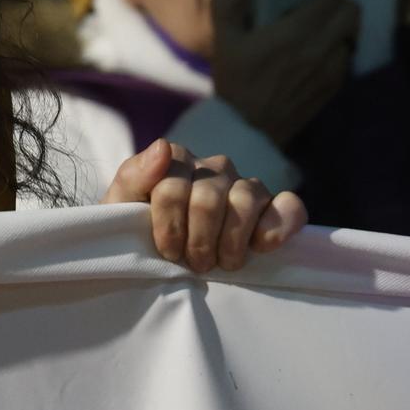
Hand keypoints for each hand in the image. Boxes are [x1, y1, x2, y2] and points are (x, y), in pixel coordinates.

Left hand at [105, 139, 307, 271]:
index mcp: (175, 159)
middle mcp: (213, 166)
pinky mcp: (273, 207)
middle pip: (207, 200)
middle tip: (194, 263)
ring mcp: (245, 185)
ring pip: (246, 201)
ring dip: (231, 243)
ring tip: (221, 263)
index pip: (172, 189)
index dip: (168, 228)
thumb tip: (163, 145)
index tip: (166, 251)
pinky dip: (279, 225)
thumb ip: (134, 175)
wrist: (158, 256)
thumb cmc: (136, 231)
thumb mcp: (120, 207)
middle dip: (198, 241)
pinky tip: (262, 245)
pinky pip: (289, 206)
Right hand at [209, 0, 358, 142]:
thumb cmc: (233, 78)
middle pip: (351, 11)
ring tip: (317, 25)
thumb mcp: (222, 36)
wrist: (247, 128)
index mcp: (292, 34)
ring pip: (352, 32)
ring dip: (338, 23)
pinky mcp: (335, 85)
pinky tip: (315, 50)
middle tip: (316, 1)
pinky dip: (336, 45)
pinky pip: (346, 54)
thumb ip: (231, 0)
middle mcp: (319, 50)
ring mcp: (331, 70)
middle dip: (336, 0)